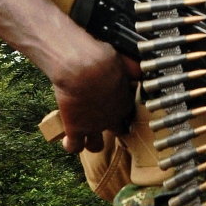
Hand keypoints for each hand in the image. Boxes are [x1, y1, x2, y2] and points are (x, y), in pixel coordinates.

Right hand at [49, 38, 138, 153]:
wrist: (81, 67)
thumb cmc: (102, 59)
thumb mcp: (124, 61)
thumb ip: (132, 69)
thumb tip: (137, 69)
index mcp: (125, 103)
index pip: (127, 112)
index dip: (120, 109)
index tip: (113, 103)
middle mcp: (112, 119)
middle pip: (117, 130)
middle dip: (112, 127)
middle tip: (102, 120)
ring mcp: (93, 126)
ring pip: (96, 146)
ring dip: (92, 142)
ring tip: (86, 136)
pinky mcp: (75, 128)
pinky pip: (73, 146)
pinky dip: (70, 146)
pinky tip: (68, 141)